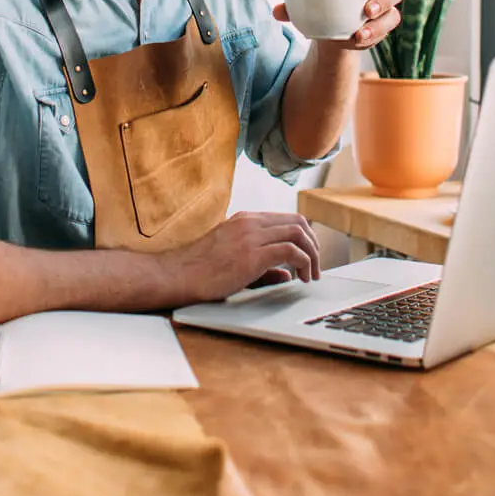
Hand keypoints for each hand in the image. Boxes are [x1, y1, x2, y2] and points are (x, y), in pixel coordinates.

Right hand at [164, 212, 320, 303]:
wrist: (177, 275)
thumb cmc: (200, 271)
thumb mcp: (234, 260)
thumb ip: (263, 266)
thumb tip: (286, 274)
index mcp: (245, 220)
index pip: (286, 218)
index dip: (305, 236)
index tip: (310, 255)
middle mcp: (250, 222)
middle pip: (298, 221)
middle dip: (314, 244)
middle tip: (316, 265)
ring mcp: (251, 236)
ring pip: (298, 233)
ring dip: (312, 254)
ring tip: (312, 274)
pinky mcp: (252, 254)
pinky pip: (291, 252)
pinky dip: (304, 263)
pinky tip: (301, 277)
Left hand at [273, 0, 404, 51]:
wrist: (329, 26)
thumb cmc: (322, 6)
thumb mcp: (309, 4)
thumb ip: (292, 7)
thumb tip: (275, 11)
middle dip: (384, 1)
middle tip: (368, 12)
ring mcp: (384, 10)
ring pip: (394, 15)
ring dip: (380, 26)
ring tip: (360, 35)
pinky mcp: (384, 27)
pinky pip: (386, 33)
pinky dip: (373, 38)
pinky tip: (357, 42)